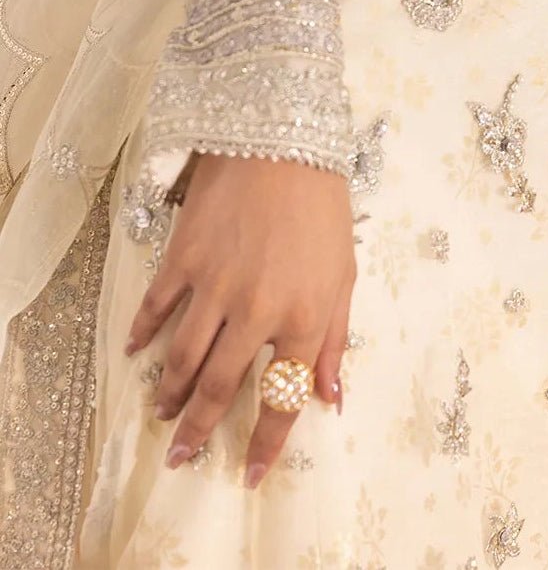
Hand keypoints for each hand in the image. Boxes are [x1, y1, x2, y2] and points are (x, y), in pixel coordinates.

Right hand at [125, 153, 355, 487]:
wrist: (281, 137)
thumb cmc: (322, 205)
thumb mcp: (344, 273)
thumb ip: (337, 339)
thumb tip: (331, 397)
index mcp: (305, 317)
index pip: (282, 398)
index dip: (266, 443)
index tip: (249, 474)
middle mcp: (257, 310)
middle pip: (221, 388)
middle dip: (200, 430)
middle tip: (180, 455)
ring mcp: (216, 285)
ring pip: (185, 357)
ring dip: (171, 391)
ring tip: (164, 411)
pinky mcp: (185, 257)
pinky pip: (158, 307)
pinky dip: (144, 333)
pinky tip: (137, 350)